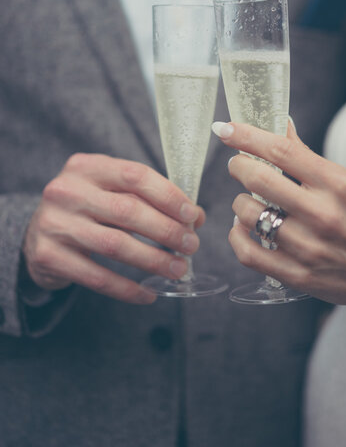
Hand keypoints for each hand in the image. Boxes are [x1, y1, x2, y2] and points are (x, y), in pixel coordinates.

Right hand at [23, 153, 204, 304]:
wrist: (36, 234)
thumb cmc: (87, 208)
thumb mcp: (109, 190)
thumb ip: (147, 197)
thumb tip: (194, 217)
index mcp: (86, 166)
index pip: (135, 175)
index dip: (169, 196)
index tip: (193, 216)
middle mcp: (67, 190)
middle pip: (128, 211)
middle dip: (167, 231)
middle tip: (191, 246)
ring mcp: (54, 223)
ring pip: (116, 245)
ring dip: (154, 260)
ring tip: (178, 269)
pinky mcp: (48, 256)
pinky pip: (97, 277)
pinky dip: (127, 288)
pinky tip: (149, 294)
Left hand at [212, 121, 345, 320]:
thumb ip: (306, 157)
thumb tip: (278, 126)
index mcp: (337, 183)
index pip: (281, 150)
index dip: (247, 136)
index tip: (227, 129)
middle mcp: (322, 214)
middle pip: (258, 178)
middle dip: (238, 165)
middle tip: (238, 164)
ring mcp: (308, 247)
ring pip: (248, 213)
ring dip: (239, 201)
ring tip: (247, 200)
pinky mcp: (296, 275)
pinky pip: (247, 252)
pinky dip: (236, 235)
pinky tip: (242, 227)